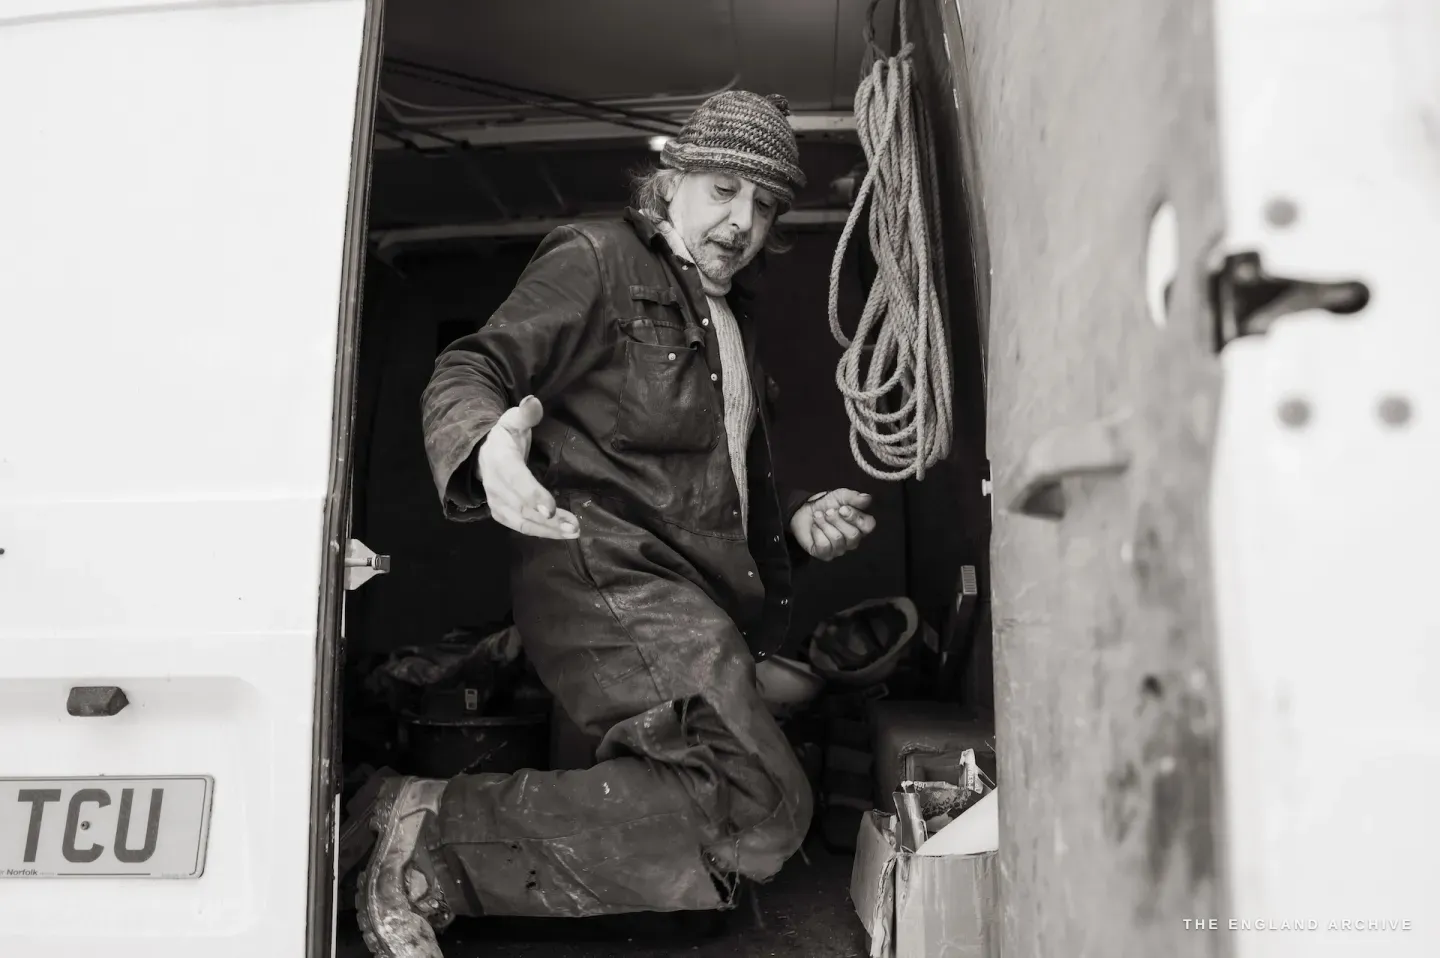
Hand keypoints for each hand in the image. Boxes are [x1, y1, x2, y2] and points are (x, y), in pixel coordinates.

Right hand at [477, 396, 578, 538]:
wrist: (480, 454)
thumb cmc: (504, 437)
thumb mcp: (512, 420)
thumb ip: (526, 414)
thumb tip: (534, 401)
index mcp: (499, 460)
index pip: (516, 480)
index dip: (532, 495)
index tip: (549, 509)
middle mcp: (495, 485)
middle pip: (521, 507)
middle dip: (547, 520)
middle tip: (573, 526)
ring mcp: (496, 502)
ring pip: (522, 522)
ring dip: (547, 530)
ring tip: (573, 532)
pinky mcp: (501, 514)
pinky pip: (520, 527)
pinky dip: (540, 532)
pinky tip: (560, 534)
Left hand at [790, 489, 876, 560]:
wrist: (804, 511)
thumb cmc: (826, 505)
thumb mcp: (840, 496)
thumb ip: (854, 497)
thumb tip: (867, 498)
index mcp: (860, 525)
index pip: (868, 526)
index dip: (855, 517)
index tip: (842, 508)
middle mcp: (853, 540)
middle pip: (853, 535)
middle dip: (837, 520)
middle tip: (828, 512)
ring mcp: (840, 549)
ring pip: (837, 539)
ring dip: (824, 524)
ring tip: (818, 516)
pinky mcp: (825, 554)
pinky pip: (824, 546)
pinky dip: (817, 532)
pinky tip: (814, 527)